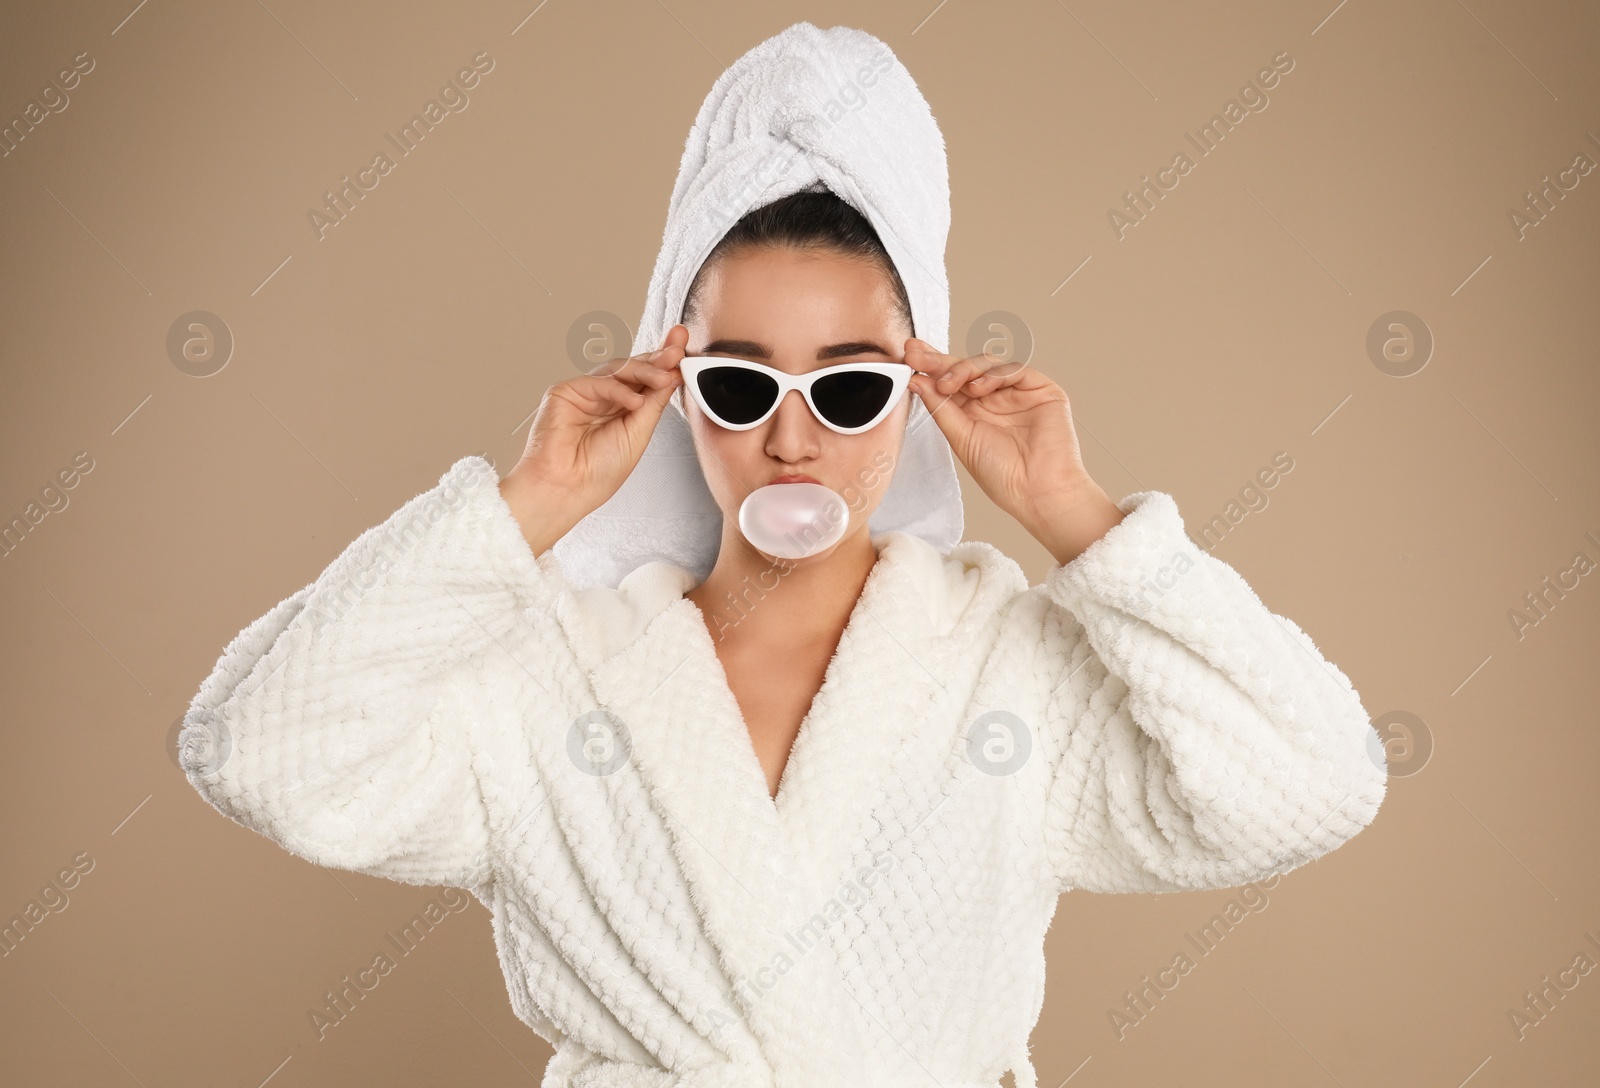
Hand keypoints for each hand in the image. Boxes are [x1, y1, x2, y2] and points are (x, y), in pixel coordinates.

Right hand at [498, 325, 686, 553]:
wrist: (566, 490)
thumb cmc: (597, 472)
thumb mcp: (638, 433)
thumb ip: (654, 402)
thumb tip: (674, 374)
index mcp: (622, 408)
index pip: (647, 380)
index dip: (665, 365)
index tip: (684, 352)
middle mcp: (604, 397)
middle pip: (634, 369)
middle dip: (658, 358)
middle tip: (678, 351)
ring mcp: (584, 393)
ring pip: (618, 370)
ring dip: (645, 370)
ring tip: (665, 376)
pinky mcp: (564, 392)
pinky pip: (597, 382)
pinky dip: (618, 389)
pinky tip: (634, 401)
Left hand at [905, 337, 1122, 563]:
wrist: (1037, 491)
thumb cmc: (1003, 475)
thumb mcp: (961, 438)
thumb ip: (940, 407)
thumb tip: (916, 381)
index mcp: (973, 412)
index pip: (949, 383)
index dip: (930, 368)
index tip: (909, 357)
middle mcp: (994, 399)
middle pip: (965, 369)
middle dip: (939, 360)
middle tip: (917, 355)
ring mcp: (1017, 393)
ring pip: (987, 364)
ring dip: (963, 368)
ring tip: (948, 383)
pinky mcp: (1040, 389)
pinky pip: (1015, 369)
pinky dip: (994, 373)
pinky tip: (979, 386)